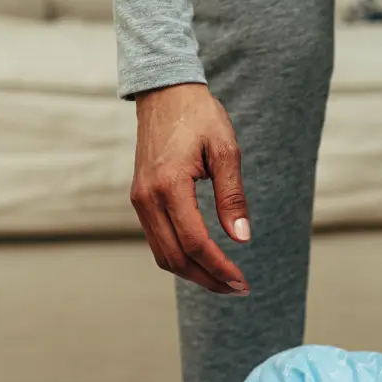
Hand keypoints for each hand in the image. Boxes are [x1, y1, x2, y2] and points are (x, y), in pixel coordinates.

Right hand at [130, 83, 250, 294]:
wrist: (165, 92)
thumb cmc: (200, 116)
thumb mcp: (226, 151)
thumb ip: (232, 197)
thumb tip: (241, 238)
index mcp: (168, 184)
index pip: (194, 242)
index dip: (219, 267)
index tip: (242, 281)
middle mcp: (147, 197)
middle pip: (176, 258)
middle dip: (208, 279)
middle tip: (239, 289)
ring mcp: (139, 200)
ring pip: (163, 255)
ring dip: (194, 274)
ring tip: (225, 281)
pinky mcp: (140, 200)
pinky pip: (158, 241)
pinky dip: (181, 258)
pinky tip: (205, 262)